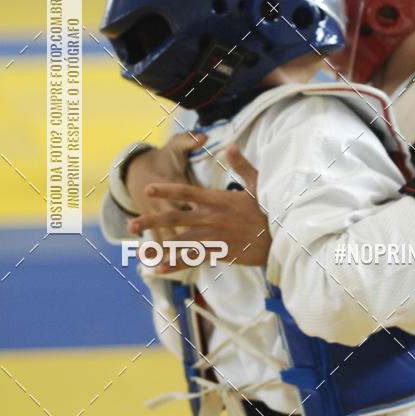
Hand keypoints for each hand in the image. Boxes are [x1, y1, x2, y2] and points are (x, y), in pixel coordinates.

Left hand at [128, 144, 270, 272]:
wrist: (283, 239)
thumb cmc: (271, 210)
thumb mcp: (258, 184)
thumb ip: (241, 166)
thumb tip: (232, 146)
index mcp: (219, 200)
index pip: (187, 192)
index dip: (166, 190)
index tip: (148, 189)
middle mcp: (213, 219)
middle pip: (176, 218)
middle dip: (152, 220)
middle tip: (131, 225)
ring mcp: (215, 237)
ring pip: (181, 242)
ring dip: (159, 246)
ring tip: (139, 251)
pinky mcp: (220, 253)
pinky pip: (194, 259)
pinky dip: (176, 264)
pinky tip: (159, 269)